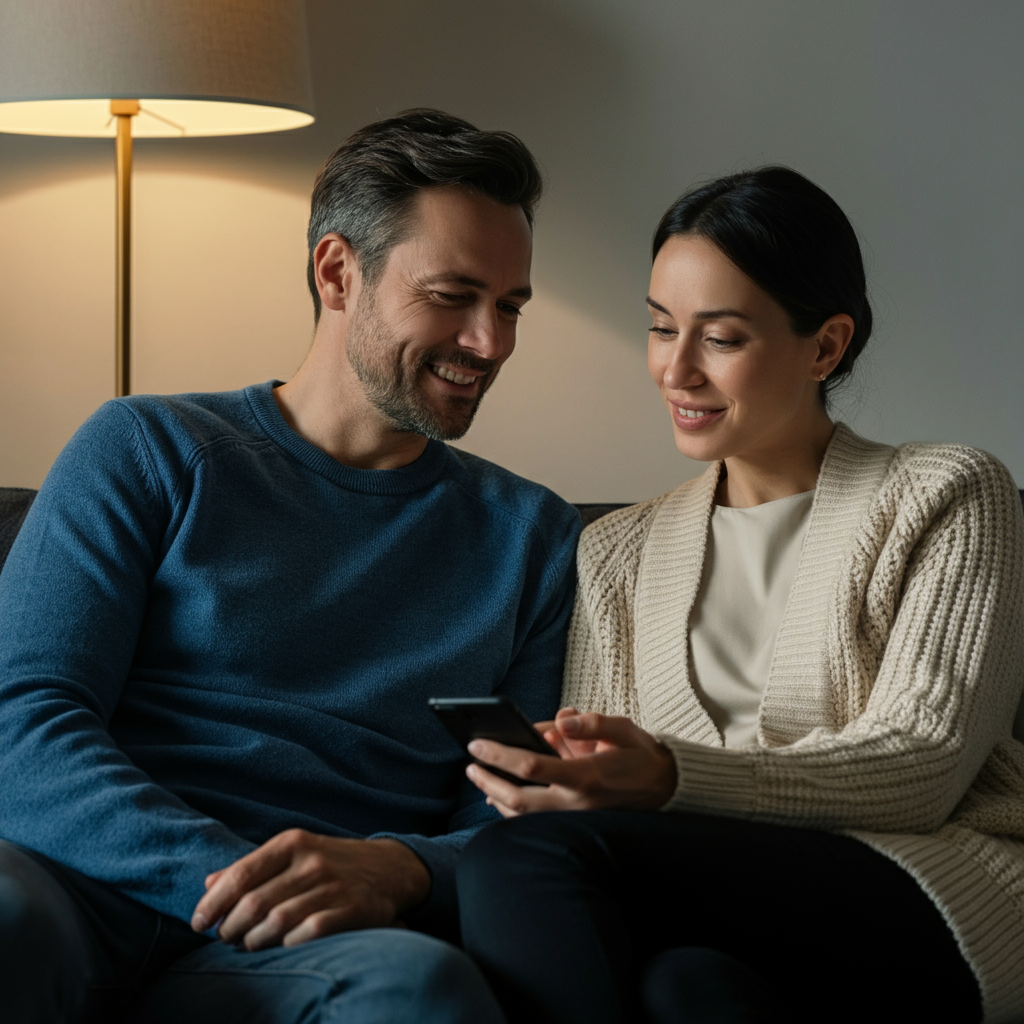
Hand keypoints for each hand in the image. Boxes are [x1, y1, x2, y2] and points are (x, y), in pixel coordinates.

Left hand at [191, 831, 430, 950]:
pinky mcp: (352, 910)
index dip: (213, 903)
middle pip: (253, 904)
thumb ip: (251, 867)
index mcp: (292, 843)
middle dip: (229, 928)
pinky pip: (308, 934)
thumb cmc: (330, 863)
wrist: (389, 868)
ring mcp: (333, 886)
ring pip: (276, 923)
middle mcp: (311, 862)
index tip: (198, 923)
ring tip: (248, 945)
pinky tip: (281, 946)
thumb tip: (208, 884)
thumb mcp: (292, 853)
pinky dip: (287, 945)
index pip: (240, 875)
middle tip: (224, 938)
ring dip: (254, 941)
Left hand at [466, 709, 676, 816]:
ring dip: (497, 797)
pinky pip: (536, 823)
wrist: (667, 789)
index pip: (531, 766)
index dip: (499, 755)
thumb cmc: (641, 755)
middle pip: (517, 799)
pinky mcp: (576, 826)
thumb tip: (560, 718)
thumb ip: (590, 723)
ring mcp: (575, 819)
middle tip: (470, 764)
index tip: (476, 743)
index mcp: (586, 776)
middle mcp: (577, 803)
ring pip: (523, 817)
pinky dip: (513, 811)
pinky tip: (501, 797)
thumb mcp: (622, 729)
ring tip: (480, 777)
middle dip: (488, 780)